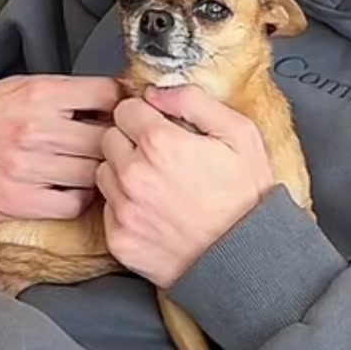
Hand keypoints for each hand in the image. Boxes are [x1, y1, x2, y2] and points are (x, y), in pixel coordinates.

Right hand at [0, 75, 121, 221]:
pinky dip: (81, 198)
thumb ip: (65, 92)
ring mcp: (27, 168)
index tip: (123, 112)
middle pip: (105, 137)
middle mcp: (35, 129)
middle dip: (115, 141)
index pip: (105, 95)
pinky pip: (73, 204)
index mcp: (39, 94)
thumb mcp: (21, 87)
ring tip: (94, 166)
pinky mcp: (19, 201)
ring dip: (100, 171)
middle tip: (115, 144)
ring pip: (94, 172)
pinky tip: (74, 188)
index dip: (121, 104)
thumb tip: (113, 97)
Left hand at [96, 85, 274, 287]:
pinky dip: (124, 206)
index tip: (157, 124)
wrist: (245, 258)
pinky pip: (108, 209)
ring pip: (104, 173)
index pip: (125, 109)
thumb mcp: (239, 133)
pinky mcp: (120, 240)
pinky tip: (153, 209)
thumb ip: (194, 100)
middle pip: (109, 138)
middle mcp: (134, 175)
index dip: (144, 114)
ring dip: (122, 172)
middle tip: (159, 154)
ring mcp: (124, 210)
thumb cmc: (246, 196)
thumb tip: (157, 91)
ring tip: (156, 182)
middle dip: (130, 140)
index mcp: (160, 143)